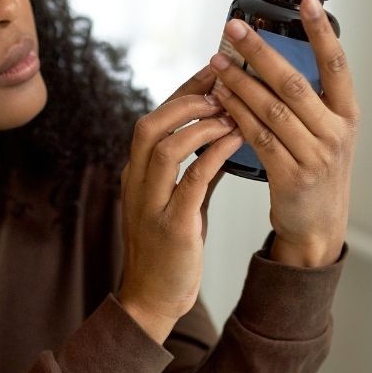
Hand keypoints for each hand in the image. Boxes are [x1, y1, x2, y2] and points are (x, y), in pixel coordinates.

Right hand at [117, 66, 244, 342]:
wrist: (153, 299)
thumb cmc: (169, 251)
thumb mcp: (180, 202)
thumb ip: (196, 170)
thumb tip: (224, 134)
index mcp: (135, 175)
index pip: (154, 119)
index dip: (184, 93)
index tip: (213, 73)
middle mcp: (136, 184)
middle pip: (151, 125)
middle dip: (187, 100)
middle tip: (223, 87)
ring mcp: (150, 204)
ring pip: (165, 146)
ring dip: (200, 124)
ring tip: (231, 113)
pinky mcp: (171, 226)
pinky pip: (191, 179)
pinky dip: (213, 154)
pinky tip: (235, 140)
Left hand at [210, 0, 358, 267]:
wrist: (317, 227)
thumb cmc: (316, 173)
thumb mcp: (326, 134)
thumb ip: (310, 101)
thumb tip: (273, 57)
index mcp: (347, 115)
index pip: (337, 65)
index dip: (322, 33)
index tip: (306, 2)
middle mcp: (336, 132)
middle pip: (294, 83)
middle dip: (261, 51)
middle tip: (235, 28)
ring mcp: (315, 156)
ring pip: (271, 109)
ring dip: (240, 82)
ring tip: (217, 62)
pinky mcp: (292, 177)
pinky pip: (258, 137)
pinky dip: (236, 115)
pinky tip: (220, 98)